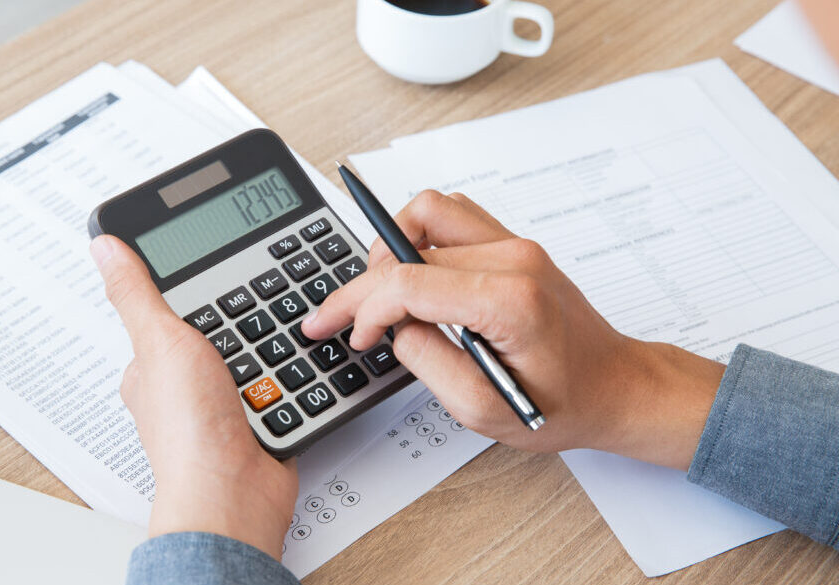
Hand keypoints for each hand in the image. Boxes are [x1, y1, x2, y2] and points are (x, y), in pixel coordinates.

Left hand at [90, 235, 297, 557]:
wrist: (236, 493)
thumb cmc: (189, 434)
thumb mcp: (161, 342)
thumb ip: (138, 294)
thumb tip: (105, 247)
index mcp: (150, 367)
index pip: (169, 312)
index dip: (194, 292)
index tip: (216, 276)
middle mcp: (182, 388)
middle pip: (217, 331)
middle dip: (240, 322)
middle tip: (252, 314)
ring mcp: (220, 406)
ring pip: (251, 355)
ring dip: (267, 350)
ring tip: (272, 344)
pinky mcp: (256, 420)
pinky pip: (278, 383)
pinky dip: (287, 377)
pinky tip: (288, 372)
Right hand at [302, 190, 724, 469]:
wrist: (615, 386)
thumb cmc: (563, 403)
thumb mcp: (483, 410)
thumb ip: (427, 363)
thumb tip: (393, 326)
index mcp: (510, 301)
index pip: (408, 282)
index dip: (364, 309)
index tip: (350, 334)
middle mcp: (514, 258)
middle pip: (408, 245)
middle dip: (362, 284)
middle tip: (335, 315)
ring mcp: (516, 244)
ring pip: (429, 210)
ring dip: (392, 246)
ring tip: (378, 292)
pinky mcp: (514, 243)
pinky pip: (452, 217)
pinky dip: (419, 239)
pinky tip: (411, 276)